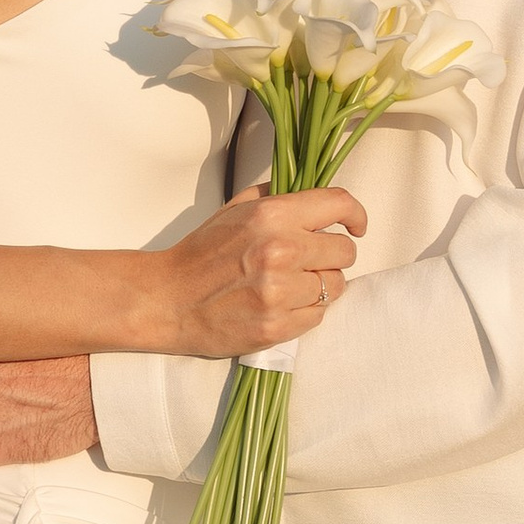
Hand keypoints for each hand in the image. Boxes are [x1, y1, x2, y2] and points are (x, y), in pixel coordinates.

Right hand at [153, 185, 364, 355]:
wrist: (167, 300)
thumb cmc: (201, 254)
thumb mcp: (235, 209)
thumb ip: (277, 197)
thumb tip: (316, 197)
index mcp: (271, 215)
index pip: (338, 204)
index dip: (355, 215)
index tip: (356, 225)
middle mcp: (281, 250)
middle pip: (344, 251)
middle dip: (332, 254)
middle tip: (310, 260)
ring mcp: (280, 292)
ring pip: (336, 285)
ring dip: (320, 284)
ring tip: (292, 284)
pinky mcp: (278, 326)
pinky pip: (319, 315)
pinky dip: (307, 310)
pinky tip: (283, 304)